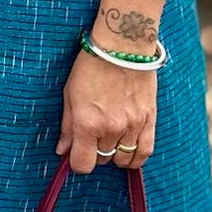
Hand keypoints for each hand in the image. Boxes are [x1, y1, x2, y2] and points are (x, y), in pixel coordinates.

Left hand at [56, 49, 156, 174]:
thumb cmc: (91, 67)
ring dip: (115, 155)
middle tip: (92, 139)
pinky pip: (145, 151)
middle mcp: (110, 129)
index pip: (82, 164)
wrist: (122, 46)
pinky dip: (136, 157)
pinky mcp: (149, 119)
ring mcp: (132, 125)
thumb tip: (62, 150)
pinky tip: (129, 150)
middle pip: (102, 160)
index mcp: (87, 124)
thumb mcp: (70, 95)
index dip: (77, 164)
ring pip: (124, 159)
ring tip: (110, 141)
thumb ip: (67, 127)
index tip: (76, 156)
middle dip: (95, 153)